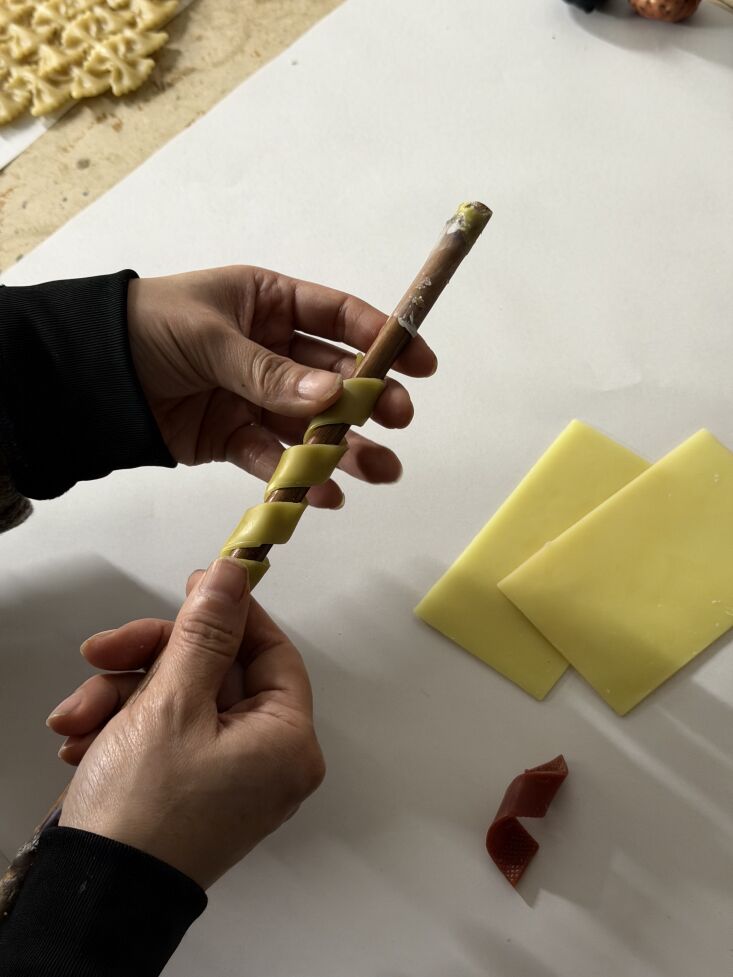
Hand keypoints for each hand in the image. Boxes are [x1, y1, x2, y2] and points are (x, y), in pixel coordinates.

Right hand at [53, 559, 323, 888]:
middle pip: (215, 673)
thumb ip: (205, 631)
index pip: (270, 651)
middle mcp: (266, 760)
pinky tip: (80, 740)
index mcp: (286, 741)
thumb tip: (233, 574)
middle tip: (104, 650)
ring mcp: (226, 777)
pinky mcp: (187, 790)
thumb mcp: (173, 702)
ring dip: (122, 696)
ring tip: (77, 716)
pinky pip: (163, 735)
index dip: (230, 615)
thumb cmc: (142, 808)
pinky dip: (120, 729)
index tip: (193, 587)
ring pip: (179, 700)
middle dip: (150, 661)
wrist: (90, 898)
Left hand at [127, 267, 436, 507]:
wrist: (84, 376)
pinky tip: (325, 495)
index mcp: (267, 304)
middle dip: (370, 400)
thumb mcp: (209, 337)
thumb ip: (269, 371)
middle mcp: (270, 350)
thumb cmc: (145, 329)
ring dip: (344, 448)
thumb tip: (334, 395)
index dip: (382, 338)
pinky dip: (297, 479)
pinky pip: (273, 458)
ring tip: (381, 471)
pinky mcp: (232, 436)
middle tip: (397, 421)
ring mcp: (254, 396)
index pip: (337, 318)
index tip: (420, 364)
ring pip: (310, 425)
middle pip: (333, 377)